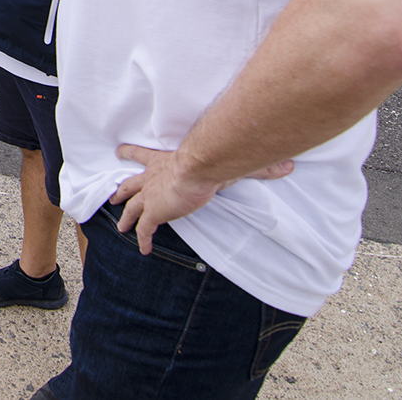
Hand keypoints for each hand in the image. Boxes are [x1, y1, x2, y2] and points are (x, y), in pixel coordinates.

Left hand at [110, 145, 294, 254]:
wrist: (198, 167)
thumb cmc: (211, 160)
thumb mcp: (228, 162)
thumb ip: (258, 167)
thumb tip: (289, 167)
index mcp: (163, 161)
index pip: (142, 155)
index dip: (131, 153)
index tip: (119, 151)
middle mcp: (152, 177)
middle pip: (131, 184)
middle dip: (122, 191)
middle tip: (112, 196)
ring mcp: (151, 196)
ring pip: (132, 208)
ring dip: (126, 217)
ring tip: (120, 226)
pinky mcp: (153, 213)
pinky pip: (144, 230)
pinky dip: (143, 240)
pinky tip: (144, 250)